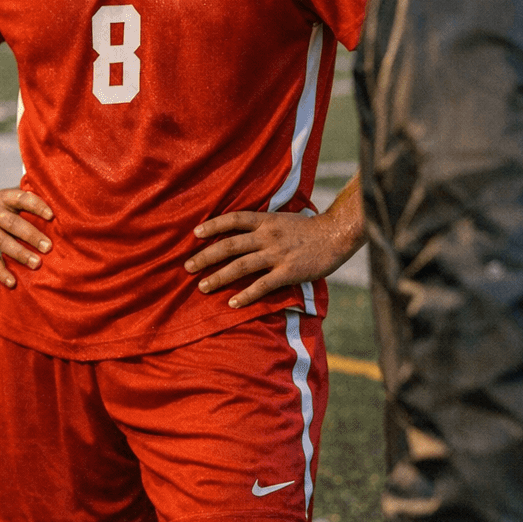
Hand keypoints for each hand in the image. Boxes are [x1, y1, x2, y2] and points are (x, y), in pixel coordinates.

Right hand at [0, 188, 52, 287]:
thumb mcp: (7, 200)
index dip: (36, 205)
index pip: (21, 199)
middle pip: (13, 223)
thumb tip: (58, 221)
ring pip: (2, 241)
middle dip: (31, 235)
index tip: (51, 215)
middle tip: (48, 247)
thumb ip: (25, 207)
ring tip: (36, 264)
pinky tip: (12, 282)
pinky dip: (0, 271)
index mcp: (4, 198)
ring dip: (20, 253)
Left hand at [186, 209, 362, 308]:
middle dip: (206, 256)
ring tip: (203, 287)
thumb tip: (242, 230)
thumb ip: (263, 224)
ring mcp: (277, 254)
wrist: (335, 235)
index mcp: (266, 220)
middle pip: (230, 245)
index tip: (195, 233)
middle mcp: (267, 236)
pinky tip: (233, 303)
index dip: (213, 225)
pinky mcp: (288, 272)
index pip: (234, 219)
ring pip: (241, 266)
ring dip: (219, 277)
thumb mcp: (282, 218)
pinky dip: (246, 295)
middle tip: (187, 267)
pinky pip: (262, 285)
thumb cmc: (308, 228)